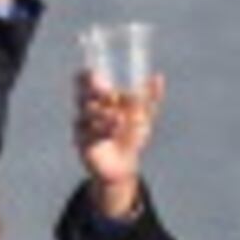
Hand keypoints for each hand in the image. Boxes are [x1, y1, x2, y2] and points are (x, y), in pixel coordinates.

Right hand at [74, 71, 159, 213]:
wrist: (126, 165)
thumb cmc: (131, 136)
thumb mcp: (145, 116)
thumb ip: (150, 97)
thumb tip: (159, 76)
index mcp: (98, 97)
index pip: (83, 79)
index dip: (86, 75)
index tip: (98, 75)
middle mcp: (86, 108)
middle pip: (81, 93)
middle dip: (94, 92)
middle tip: (110, 95)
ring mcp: (82, 125)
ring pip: (86, 112)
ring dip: (103, 114)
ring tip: (119, 120)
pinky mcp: (80, 142)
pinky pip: (87, 132)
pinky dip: (101, 131)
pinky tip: (112, 133)